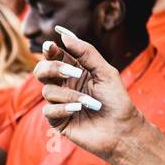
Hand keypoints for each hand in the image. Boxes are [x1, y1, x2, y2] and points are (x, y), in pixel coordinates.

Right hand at [35, 26, 143, 162]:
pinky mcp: (58, 121)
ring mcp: (59, 103)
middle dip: (52, 68)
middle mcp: (63, 86)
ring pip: (47, 91)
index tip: (52, 46)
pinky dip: (63, 108)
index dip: (50, 50)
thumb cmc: (116, 101)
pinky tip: (78, 110)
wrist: (123, 130)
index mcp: (73, 71)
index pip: (54, 56)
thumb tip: (64, 34)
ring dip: (70, 95)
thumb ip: (87, 53)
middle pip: (41, 71)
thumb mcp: (105, 72)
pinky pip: (49, 110)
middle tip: (73, 72)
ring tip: (90, 103)